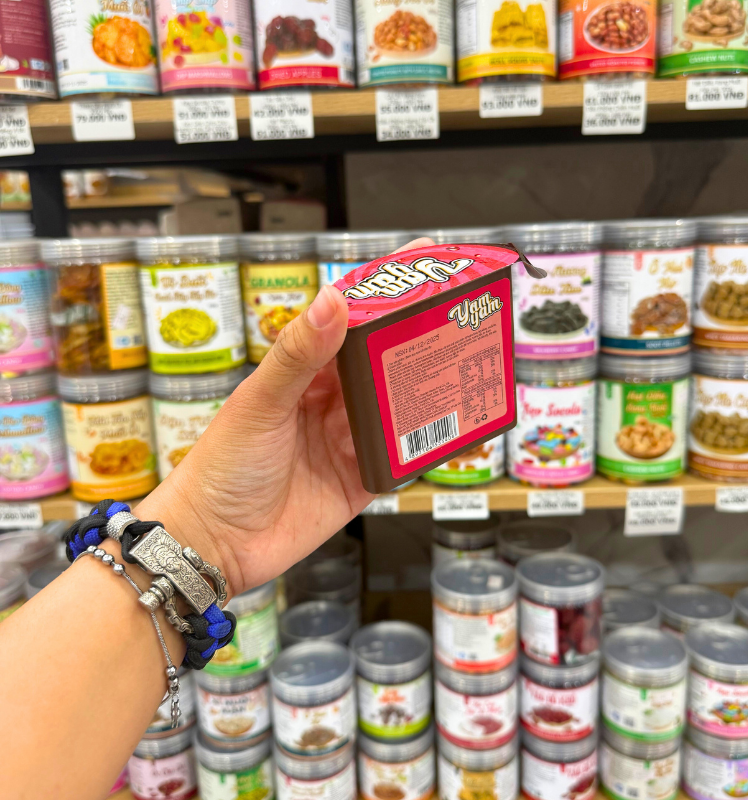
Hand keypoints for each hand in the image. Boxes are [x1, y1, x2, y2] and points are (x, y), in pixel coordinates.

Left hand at [136, 238, 434, 596]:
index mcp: (304, 371)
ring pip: (401, 405)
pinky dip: (427, 442)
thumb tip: (332, 300)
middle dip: (422, 335)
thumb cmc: (220, 468)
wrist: (214, 543)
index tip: (422, 259)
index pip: (352, 320)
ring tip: (467, 360)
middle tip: (462, 309)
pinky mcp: (362, 479)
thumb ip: (298, 354)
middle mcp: (331, 401)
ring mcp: (349, 440)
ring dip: (431, 386)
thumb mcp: (260, 403)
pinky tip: (451, 424)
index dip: (385, 289)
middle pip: (386, 359)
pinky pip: (403, 456)